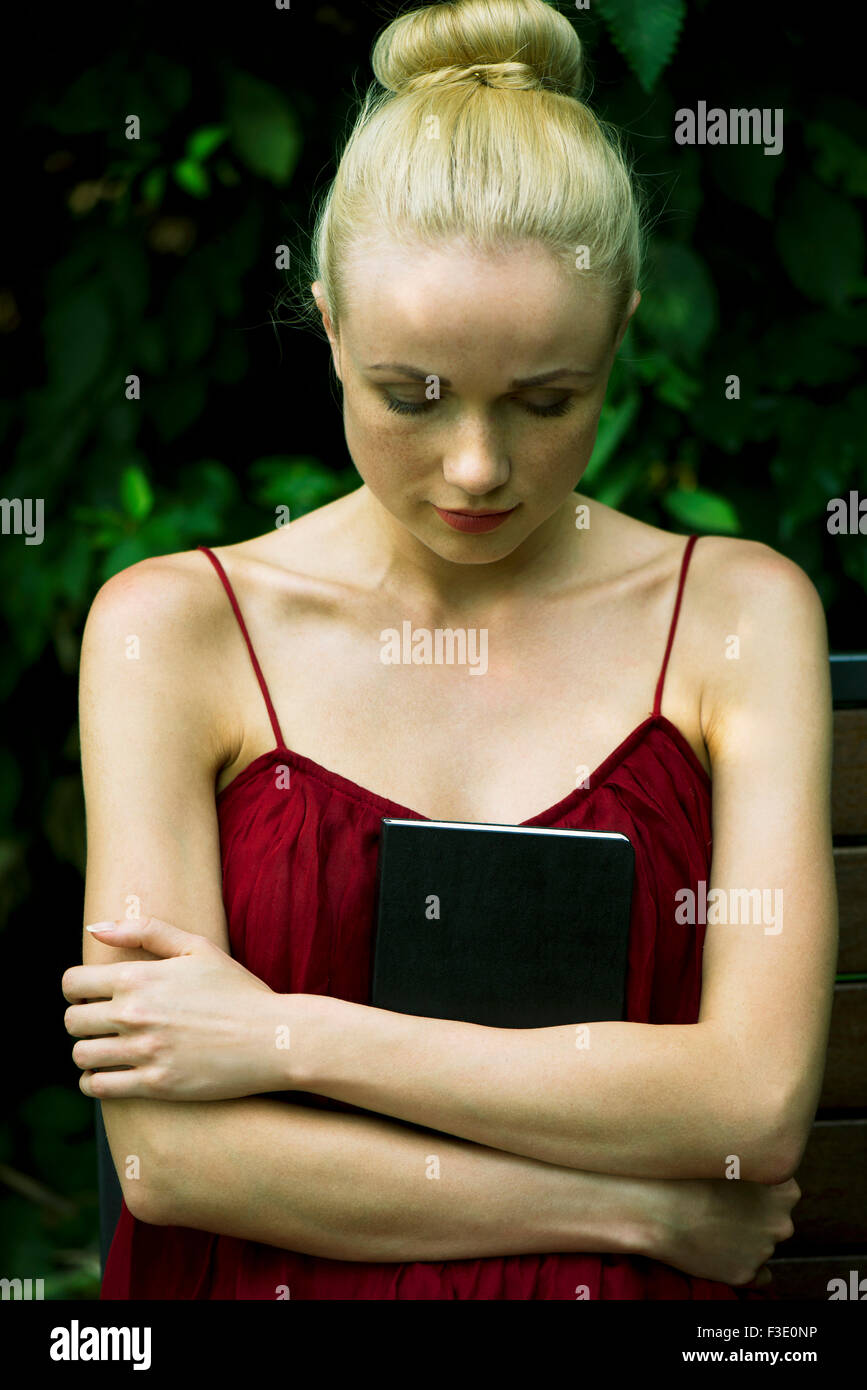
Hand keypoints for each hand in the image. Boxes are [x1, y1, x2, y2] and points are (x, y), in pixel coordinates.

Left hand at [62, 917, 299, 1100]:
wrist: (273, 1037)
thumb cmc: (237, 989)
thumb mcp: (197, 948)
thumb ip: (145, 930)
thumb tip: (94, 928)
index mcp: (140, 977)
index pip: (73, 982)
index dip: (76, 988)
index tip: (89, 994)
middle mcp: (135, 1014)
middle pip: (73, 1020)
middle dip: (82, 1019)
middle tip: (101, 1023)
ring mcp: (144, 1051)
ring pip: (82, 1055)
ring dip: (88, 1052)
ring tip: (105, 1049)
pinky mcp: (155, 1084)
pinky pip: (98, 1087)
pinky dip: (95, 1081)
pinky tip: (109, 1075)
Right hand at [652, 1175, 799, 1287]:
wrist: (655, 1206)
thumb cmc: (686, 1172)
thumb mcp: (729, 1152)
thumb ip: (754, 1163)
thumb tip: (760, 1164)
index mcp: (784, 1189)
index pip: (783, 1192)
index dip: (755, 1188)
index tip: (734, 1186)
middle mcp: (781, 1222)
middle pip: (775, 1220)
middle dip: (754, 1216)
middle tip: (721, 1206)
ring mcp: (764, 1251)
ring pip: (762, 1246)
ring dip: (744, 1239)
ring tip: (710, 1225)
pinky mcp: (744, 1274)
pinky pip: (759, 1277)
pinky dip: (745, 1267)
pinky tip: (722, 1253)